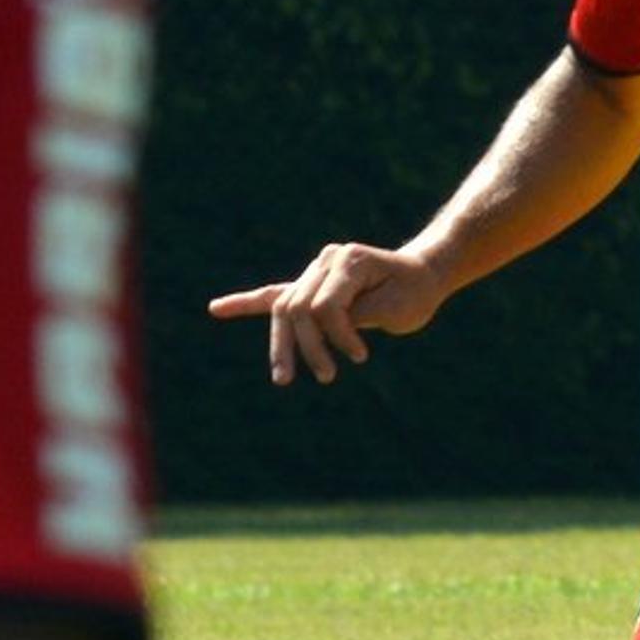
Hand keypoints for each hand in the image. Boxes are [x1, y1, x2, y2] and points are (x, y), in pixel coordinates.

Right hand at [207, 243, 447, 385]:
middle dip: (305, 347)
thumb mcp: (396, 308)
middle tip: (328, 377)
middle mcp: (326, 260)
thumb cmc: (414, 293)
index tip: (360, 355)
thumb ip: (357, 315)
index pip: (325, 305)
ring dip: (283, 345)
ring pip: (284, 310)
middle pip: (296, 308)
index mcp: (348, 261)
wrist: (422, 275)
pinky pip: (274, 295)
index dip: (338, 335)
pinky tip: (217, 309)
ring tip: (283, 379)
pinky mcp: (310, 285)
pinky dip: (247, 303)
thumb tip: (323, 328)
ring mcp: (315, 271)